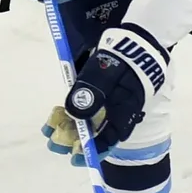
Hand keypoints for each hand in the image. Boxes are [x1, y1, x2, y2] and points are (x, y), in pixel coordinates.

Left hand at [63, 25, 168, 150]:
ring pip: (92, 119)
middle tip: (54, 144)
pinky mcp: (107, 90)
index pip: (110, 137)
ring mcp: (113, 99)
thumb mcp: (106, 71)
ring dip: (73, 125)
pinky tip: (63, 113)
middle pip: (98, 131)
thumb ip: (92, 90)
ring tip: (51, 129)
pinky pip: (91, 107)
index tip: (75, 157)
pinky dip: (77, 112)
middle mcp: (120, 109)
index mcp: (125, 108)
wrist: (140, 35)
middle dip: (76, 140)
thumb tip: (74, 115)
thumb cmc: (124, 54)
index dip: (93, 149)